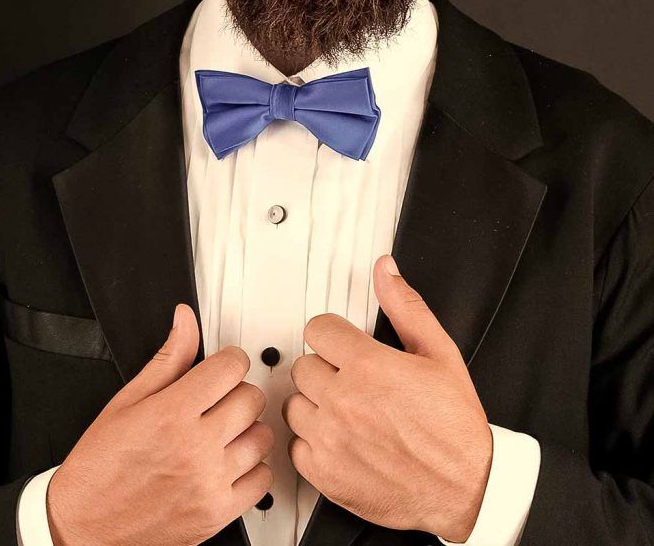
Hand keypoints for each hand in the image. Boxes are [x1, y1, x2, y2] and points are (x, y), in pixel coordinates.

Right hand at [46, 305, 273, 545]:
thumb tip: (185, 321)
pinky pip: (263, 480)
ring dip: (247, 430)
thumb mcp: (127, 402)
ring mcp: (209, 483)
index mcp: (172, 414)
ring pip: (262, 436)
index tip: (221, 367)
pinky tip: (230, 463)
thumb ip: (167, 359)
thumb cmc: (101, 467)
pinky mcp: (218, 514)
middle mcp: (195, 448)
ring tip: (222, 433)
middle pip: (251, 398)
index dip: (228, 360)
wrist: (84, 527)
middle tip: (217, 402)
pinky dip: (252, 469)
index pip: (231, 366)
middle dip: (236, 392)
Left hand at [281, 254, 492, 542]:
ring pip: (294, 404)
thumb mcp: (439, 353)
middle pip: (304, 365)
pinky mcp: (325, 475)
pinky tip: (341, 440)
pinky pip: (296, 446)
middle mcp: (343, 401)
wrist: (466, 487)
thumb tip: (385, 272)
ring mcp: (330, 440)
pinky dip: (314, 443)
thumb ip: (405, 306)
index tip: (346, 346)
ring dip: (316, 404)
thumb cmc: (454, 426)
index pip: (318, 328)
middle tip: (354, 381)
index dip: (335, 335)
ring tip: (347, 410)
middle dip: (327, 368)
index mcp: (368, 366)